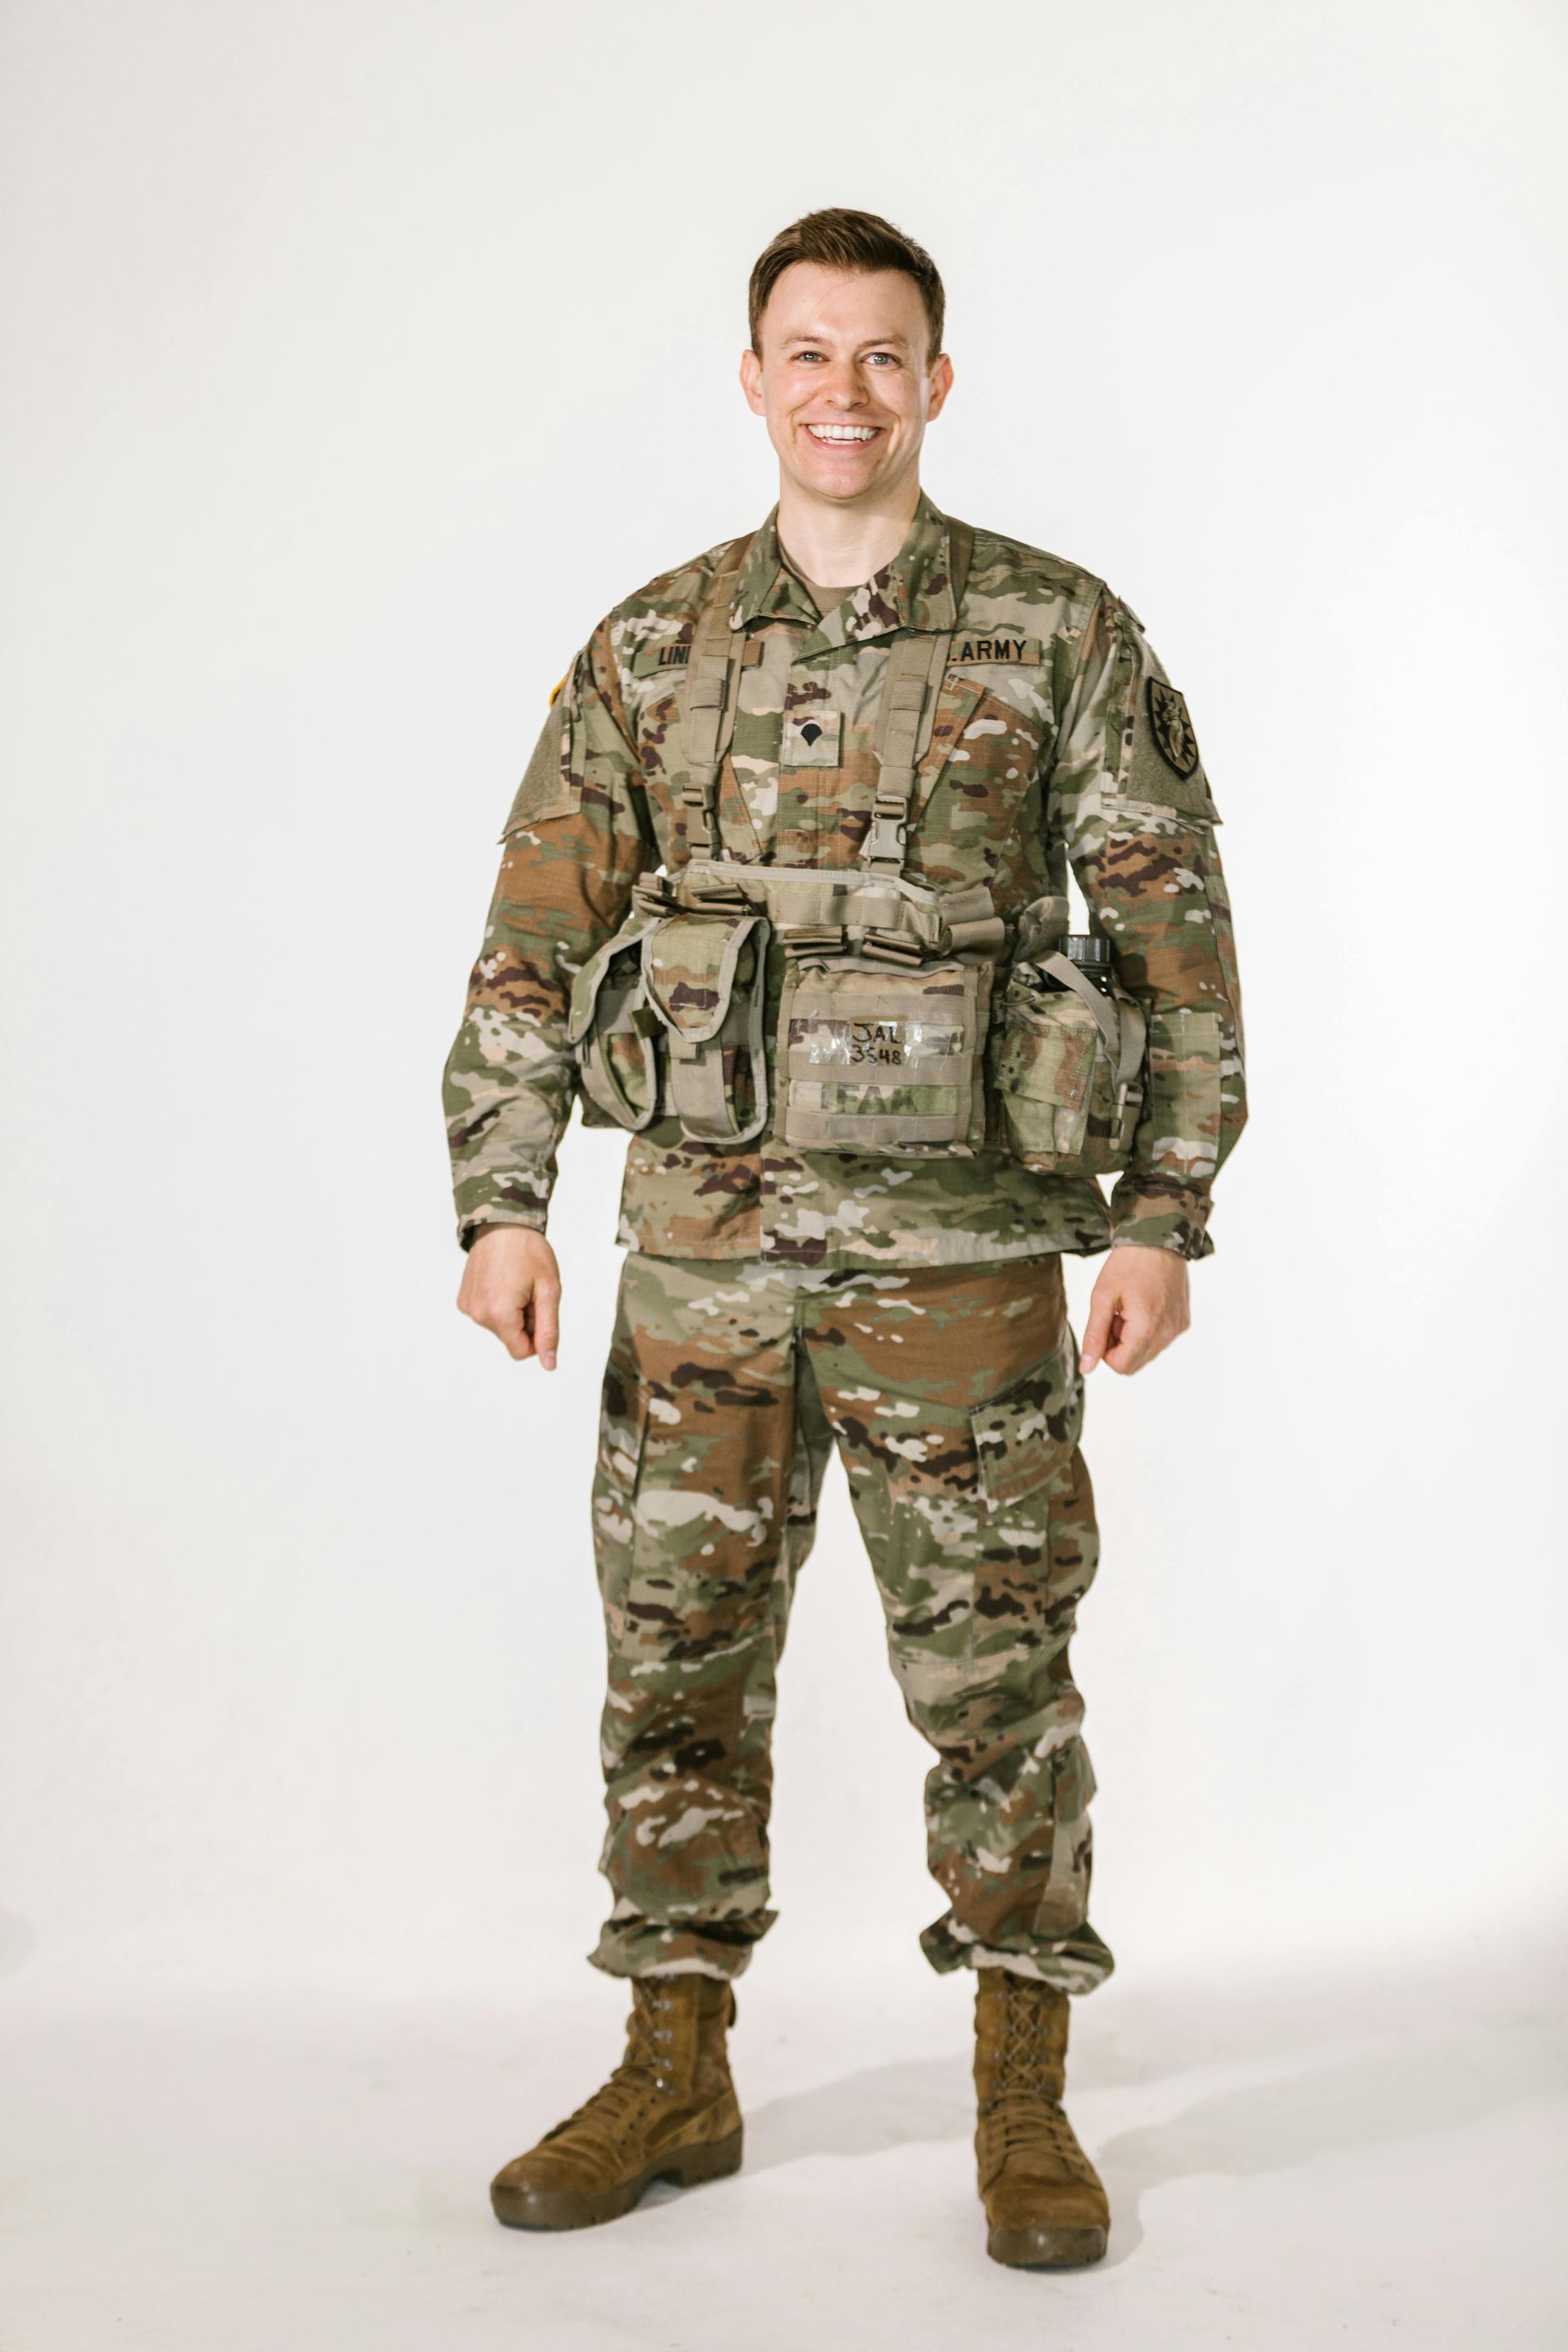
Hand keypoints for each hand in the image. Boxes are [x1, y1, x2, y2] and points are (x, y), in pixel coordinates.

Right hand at [457, 1227, 561, 1367]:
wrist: (502, 1223)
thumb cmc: (529, 1252)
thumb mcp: (548, 1291)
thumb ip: (548, 1330)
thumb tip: (549, 1364)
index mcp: (498, 1314)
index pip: (521, 1351)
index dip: (537, 1336)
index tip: (539, 1309)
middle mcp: (477, 1314)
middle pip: (510, 1338)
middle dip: (524, 1321)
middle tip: (529, 1291)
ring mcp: (467, 1307)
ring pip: (499, 1327)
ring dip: (512, 1313)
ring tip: (516, 1283)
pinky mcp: (463, 1299)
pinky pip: (487, 1314)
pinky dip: (498, 1304)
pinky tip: (503, 1281)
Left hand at [1080, 1245, 1189, 1376]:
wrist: (1158, 1238)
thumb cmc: (1128, 1264)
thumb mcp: (1102, 1297)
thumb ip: (1094, 1336)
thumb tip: (1086, 1368)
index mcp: (1147, 1328)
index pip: (1121, 1366)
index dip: (1105, 1350)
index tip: (1105, 1324)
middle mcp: (1168, 1333)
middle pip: (1135, 1362)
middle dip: (1119, 1344)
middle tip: (1116, 1314)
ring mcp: (1178, 1327)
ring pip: (1147, 1352)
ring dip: (1133, 1337)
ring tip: (1130, 1307)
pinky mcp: (1183, 1321)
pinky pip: (1160, 1339)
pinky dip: (1148, 1329)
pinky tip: (1144, 1304)